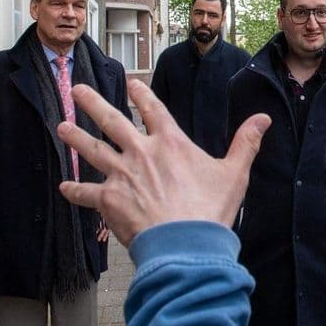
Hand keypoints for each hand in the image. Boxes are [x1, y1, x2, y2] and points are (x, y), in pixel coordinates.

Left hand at [57, 79, 270, 247]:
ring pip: (93, 151)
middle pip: (112, 121)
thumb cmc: (210, 210)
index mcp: (171, 142)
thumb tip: (263, 118)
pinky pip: (87, 193)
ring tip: (61, 126)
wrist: (185, 243)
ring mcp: (122, 175)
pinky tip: (64, 188)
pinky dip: (75, 191)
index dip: (142, 94)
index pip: (153, 109)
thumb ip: (245, 143)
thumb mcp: (235, 173)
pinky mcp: (109, 200)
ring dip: (75, 138)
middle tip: (76, 89)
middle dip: (93, 103)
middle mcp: (142, 152)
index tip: (131, 82)